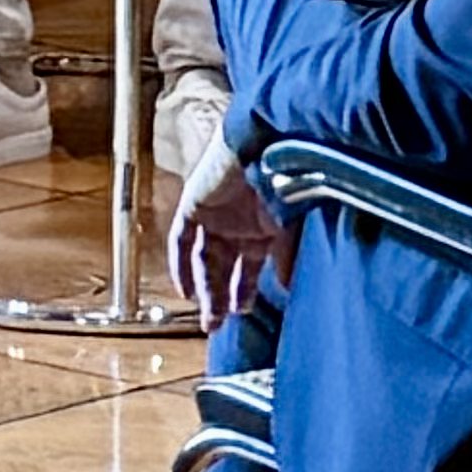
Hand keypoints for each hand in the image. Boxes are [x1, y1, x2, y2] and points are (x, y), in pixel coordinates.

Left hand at [173, 155, 289, 324]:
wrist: (267, 145)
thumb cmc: (287, 182)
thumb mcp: (291, 227)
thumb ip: (288, 257)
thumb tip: (288, 287)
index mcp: (261, 226)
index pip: (249, 266)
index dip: (244, 290)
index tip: (244, 314)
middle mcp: (236, 222)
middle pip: (223, 266)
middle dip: (220, 297)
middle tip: (219, 326)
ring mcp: (214, 213)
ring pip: (203, 258)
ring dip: (204, 288)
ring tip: (208, 318)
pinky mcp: (193, 204)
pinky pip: (181, 239)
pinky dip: (180, 264)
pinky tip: (184, 290)